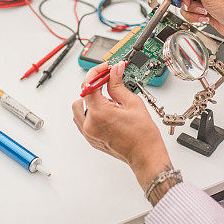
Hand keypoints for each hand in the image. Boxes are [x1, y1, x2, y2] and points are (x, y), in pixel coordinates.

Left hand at [71, 62, 171, 190]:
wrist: (145, 155)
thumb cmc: (142, 135)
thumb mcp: (133, 103)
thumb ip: (118, 84)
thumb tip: (115, 70)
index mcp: (99, 113)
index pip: (89, 84)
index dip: (97, 72)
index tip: (106, 68)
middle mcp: (90, 123)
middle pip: (83, 94)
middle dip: (96, 84)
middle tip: (110, 80)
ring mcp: (88, 132)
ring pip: (79, 107)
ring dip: (89, 98)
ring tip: (107, 98)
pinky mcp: (90, 138)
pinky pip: (81, 120)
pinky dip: (89, 111)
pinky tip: (104, 109)